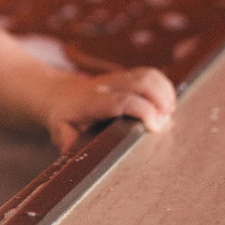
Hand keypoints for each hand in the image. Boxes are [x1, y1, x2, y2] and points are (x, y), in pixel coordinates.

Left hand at [43, 66, 174, 153]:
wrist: (57, 93)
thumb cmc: (62, 116)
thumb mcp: (59, 129)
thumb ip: (66, 139)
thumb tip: (69, 150)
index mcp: (92, 101)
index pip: (122, 101)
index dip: (143, 110)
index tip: (155, 127)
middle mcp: (107, 85)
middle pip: (141, 83)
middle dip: (160, 102)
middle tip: (164, 123)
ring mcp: (117, 78)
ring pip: (148, 75)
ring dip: (165, 93)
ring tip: (167, 114)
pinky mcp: (125, 76)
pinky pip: (150, 74)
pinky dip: (164, 87)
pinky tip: (166, 104)